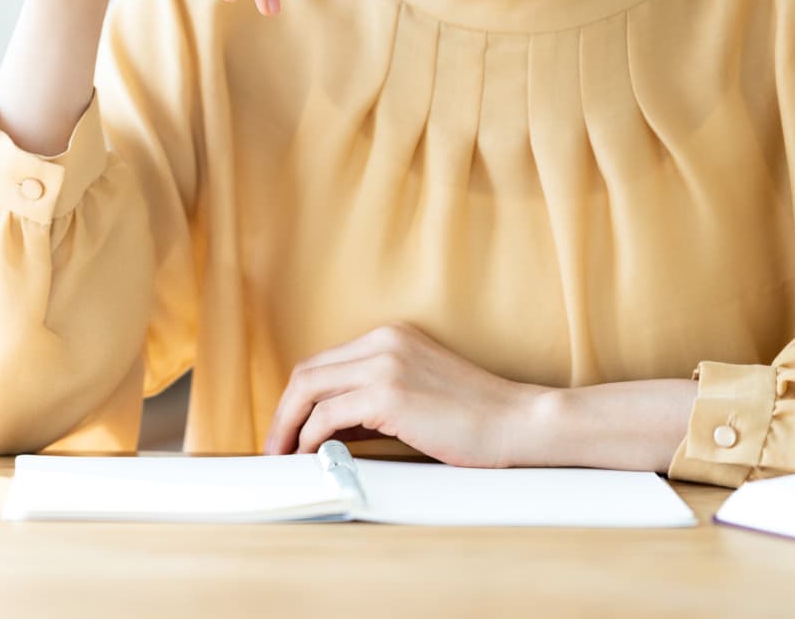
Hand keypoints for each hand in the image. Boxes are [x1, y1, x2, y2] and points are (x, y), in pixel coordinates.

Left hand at [261, 321, 554, 465]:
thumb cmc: (476, 418)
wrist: (520, 422)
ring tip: (284, 455)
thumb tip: (329, 430)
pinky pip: (328, 415)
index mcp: (389, 337)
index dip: (297, 398)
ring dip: (288, 426)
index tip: (288, 428)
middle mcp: (382, 342)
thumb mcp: (417, 395)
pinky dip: (311, 437)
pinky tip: (312, 455)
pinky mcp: (389, 395)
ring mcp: (385, 365)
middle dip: (283, 412)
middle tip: (274, 446)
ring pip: (308, 390)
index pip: (323, 363)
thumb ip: (374, 402)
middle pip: (307, 372)